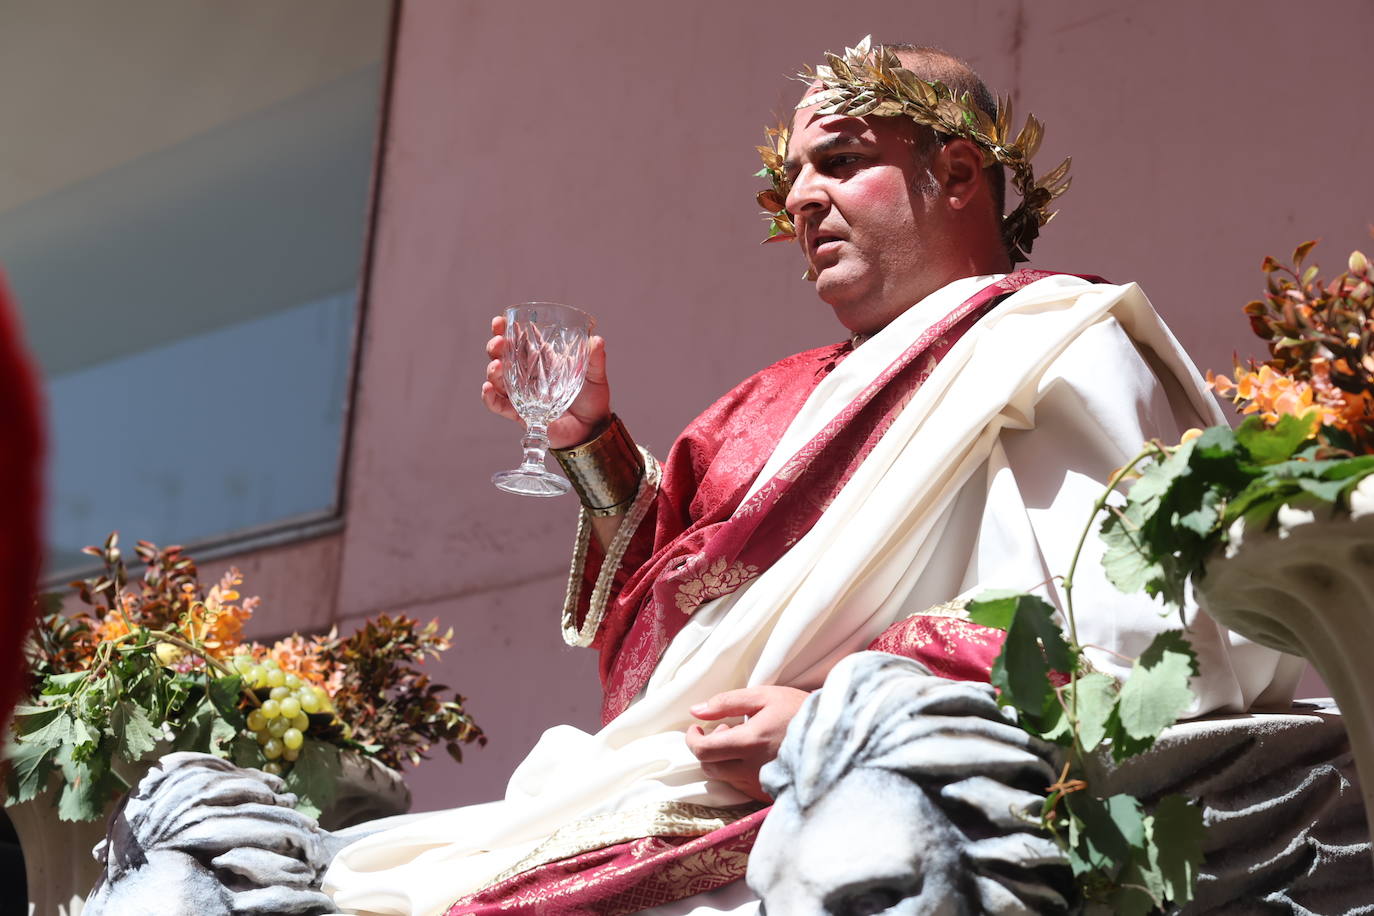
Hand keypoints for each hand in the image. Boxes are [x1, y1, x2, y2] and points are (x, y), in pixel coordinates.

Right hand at [482, 314, 611, 448]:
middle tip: (498, 342)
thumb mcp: (595, 376)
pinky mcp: (520, 414)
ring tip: (497, 366)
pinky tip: (487, 389)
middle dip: (495, 347)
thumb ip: (595, 359)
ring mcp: (522, 394)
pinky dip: (490, 398)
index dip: (505, 329)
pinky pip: (499, 405)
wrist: (592, 429)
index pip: (519, 340)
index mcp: (542, 360)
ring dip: (492, 371)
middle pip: (503, 356)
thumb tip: (596, 340)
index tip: (499, 321)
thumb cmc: (592, 399)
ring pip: (498, 379)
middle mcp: (527, 375)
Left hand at [685, 686, 809, 802]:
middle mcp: (753, 769)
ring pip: (724, 778)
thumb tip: (696, 710)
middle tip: (722, 729)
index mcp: (750, 742)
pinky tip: (752, 754)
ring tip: (742, 739)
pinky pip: (741, 785)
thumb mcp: (763, 696)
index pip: (704, 751)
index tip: (696, 728)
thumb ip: (726, 702)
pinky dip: (737, 770)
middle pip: (710, 767)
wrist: (834, 734)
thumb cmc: (799, 710)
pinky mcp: (769, 792)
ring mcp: (761, 784)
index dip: (692, 740)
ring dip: (722, 759)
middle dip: (707, 748)